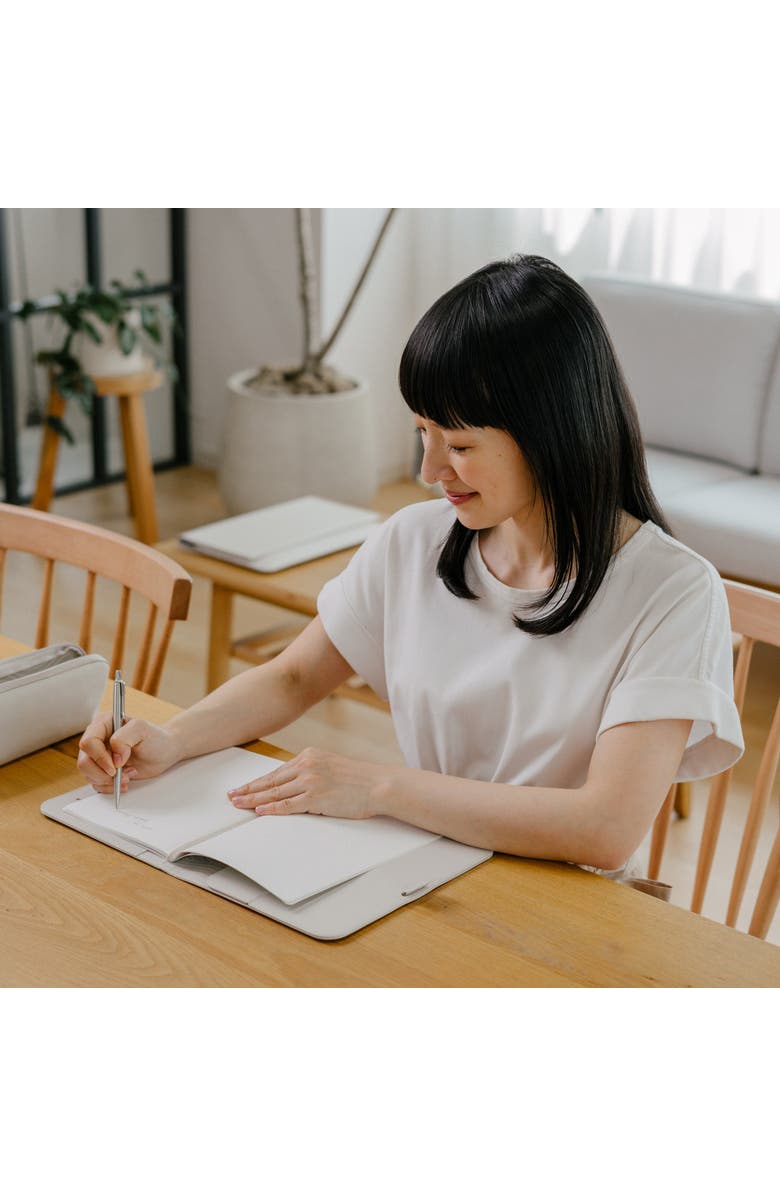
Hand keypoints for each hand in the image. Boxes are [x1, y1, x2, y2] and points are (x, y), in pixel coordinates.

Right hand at [77, 713, 179, 794]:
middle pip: (84, 762)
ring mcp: (99, 756)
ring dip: (108, 780)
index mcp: (103, 724)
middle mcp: (97, 740)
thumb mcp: (142, 729)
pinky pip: (96, 783)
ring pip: (88, 775)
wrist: (164, 752)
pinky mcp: (103, 770)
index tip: (115, 766)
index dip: (99, 757)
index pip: (88, 742)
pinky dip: (110, 786)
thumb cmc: (154, 737)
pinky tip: (125, 780)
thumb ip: (125, 737)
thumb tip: (115, 757)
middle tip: (121, 774)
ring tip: (128, 775)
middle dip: (103, 773)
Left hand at [227, 747, 391, 818]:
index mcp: (309, 756)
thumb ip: (311, 772)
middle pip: (270, 781)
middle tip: (231, 796)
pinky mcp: (316, 797)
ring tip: (238, 804)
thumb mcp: (330, 766)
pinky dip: (271, 808)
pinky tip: (259, 810)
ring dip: (253, 799)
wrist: (378, 784)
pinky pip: (287, 805)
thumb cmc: (358, 779)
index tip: (243, 787)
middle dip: (248, 789)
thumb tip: (293, 784)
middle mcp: (307, 765)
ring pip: (274, 792)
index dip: (257, 781)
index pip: (277, 771)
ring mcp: (310, 781)